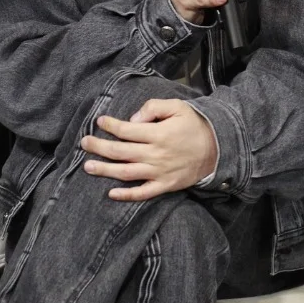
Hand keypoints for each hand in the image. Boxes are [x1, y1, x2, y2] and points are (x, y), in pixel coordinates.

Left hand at [80, 97, 218, 200]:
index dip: (110, 125)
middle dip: (99, 147)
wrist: (218, 149)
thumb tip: (132, 120)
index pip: (126, 130)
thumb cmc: (196, 125)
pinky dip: (126, 195)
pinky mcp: (164, 186)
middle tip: (84, 143)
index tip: (99, 121)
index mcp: (158, 134)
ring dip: (105, 170)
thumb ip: (154, 108)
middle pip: (120, 151)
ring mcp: (159, 172)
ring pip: (125, 173)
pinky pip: (142, 193)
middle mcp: (155, 154)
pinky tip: (111, 193)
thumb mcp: (178, 107)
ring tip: (88, 167)